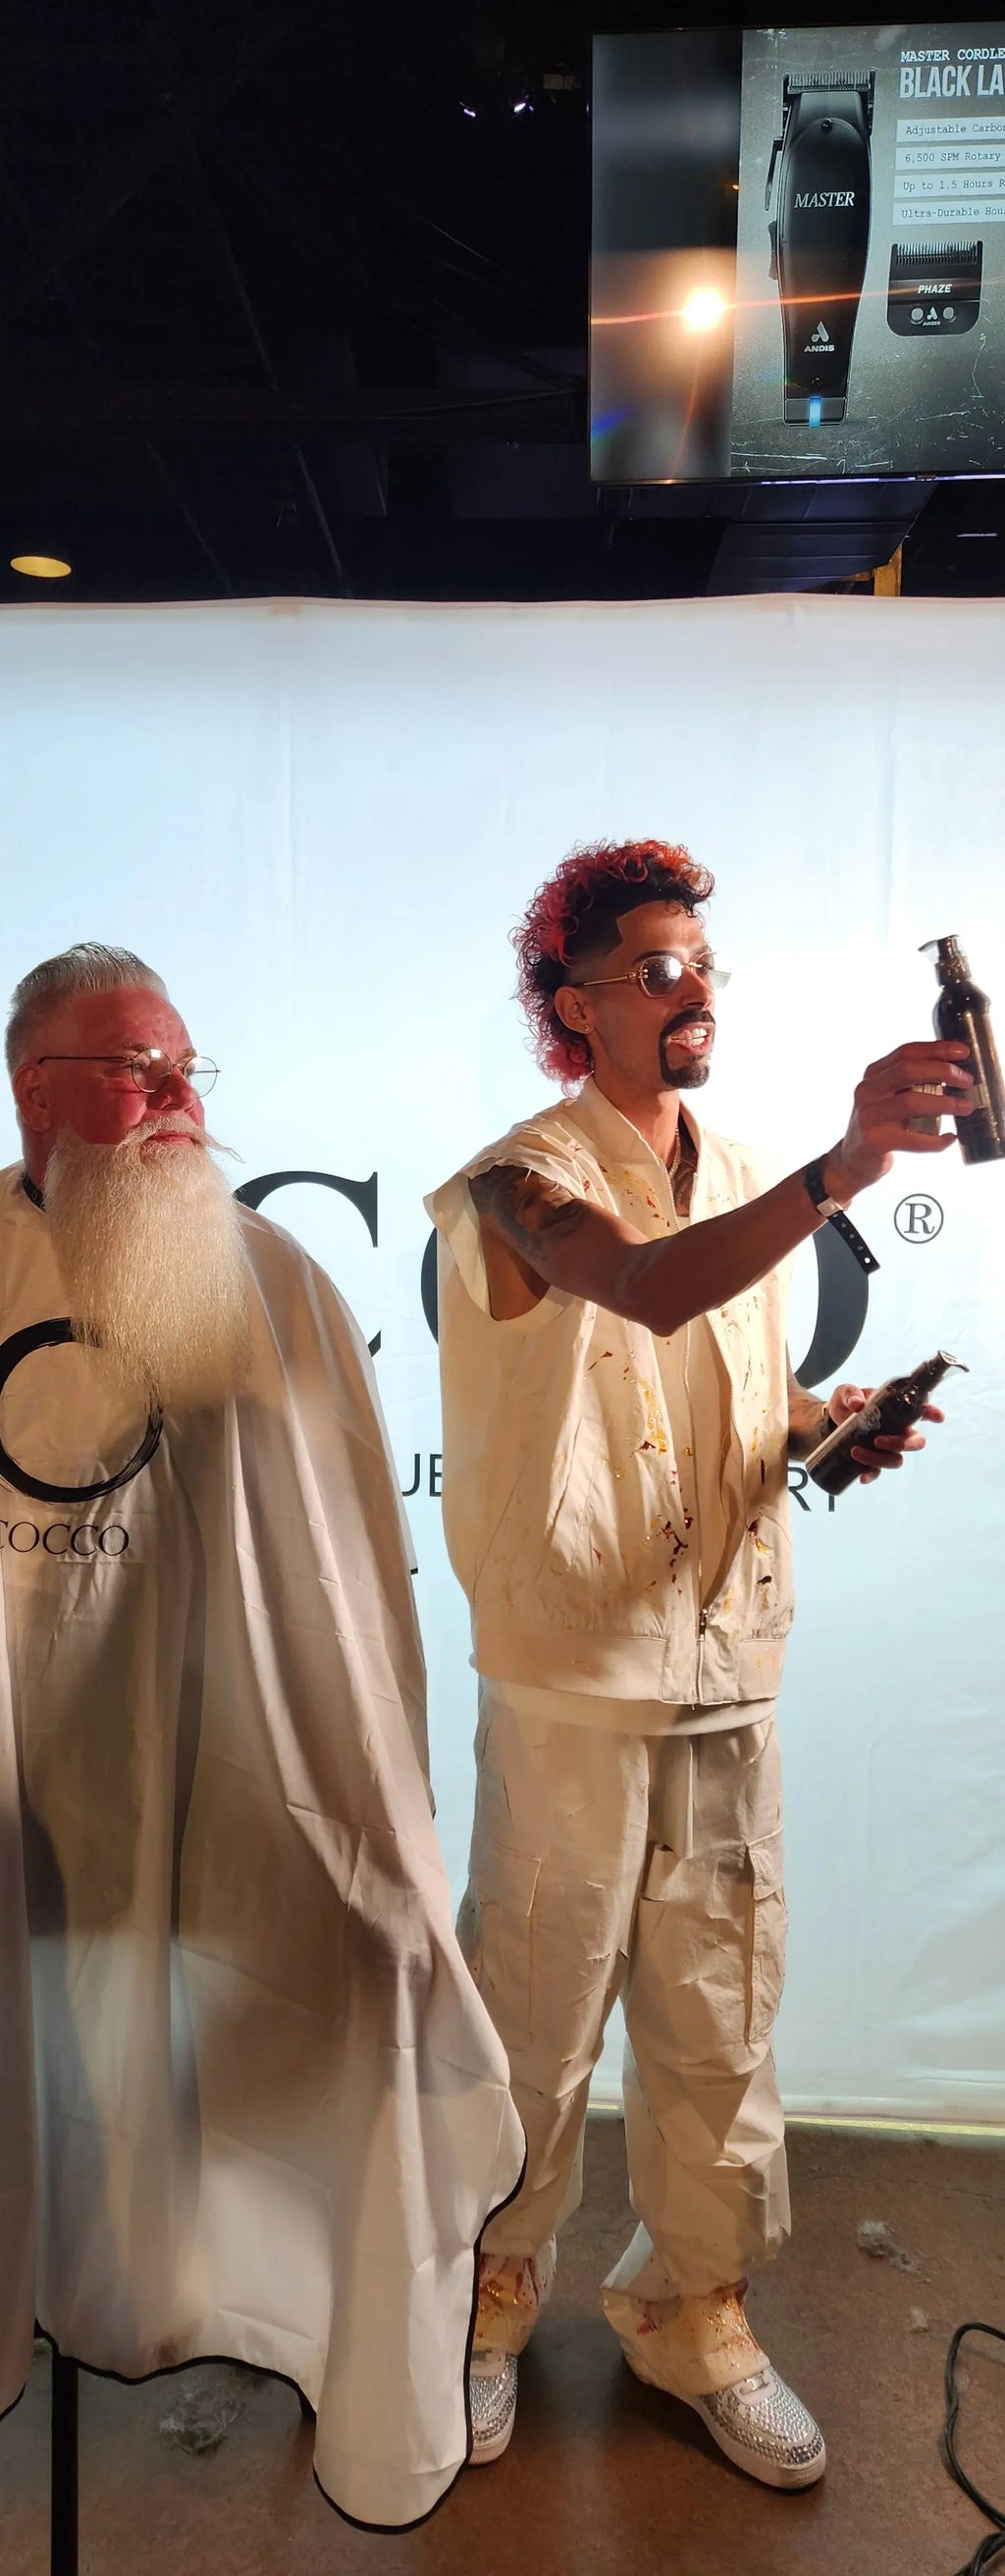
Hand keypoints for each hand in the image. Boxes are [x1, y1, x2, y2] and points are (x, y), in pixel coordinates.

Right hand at [826, 1040, 973, 1199]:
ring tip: (965, 1107)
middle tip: (966, 1081)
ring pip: (912, 1101)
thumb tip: (953, 1075)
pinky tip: (949, 1138)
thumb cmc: (879, 1126)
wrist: (851, 1161)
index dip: (937, 1049)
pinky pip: (914, 1139)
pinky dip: (936, 1140)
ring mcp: (869, 1116)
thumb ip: (910, 1085)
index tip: (962, 1053)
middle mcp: (868, 1091)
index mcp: (873, 1075)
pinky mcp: (875, 1141)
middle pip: (909, 1070)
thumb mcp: (888, 1098)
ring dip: (945, 1103)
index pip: (906, 1052)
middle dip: (943, 1072)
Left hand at [827, 1382, 944, 1484]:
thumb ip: (850, 1394)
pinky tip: (861, 1476)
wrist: (831, 1421)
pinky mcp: (872, 1461)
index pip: (921, 1411)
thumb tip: (858, 1404)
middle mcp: (897, 1431)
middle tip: (878, 1441)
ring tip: (855, 1451)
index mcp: (896, 1410)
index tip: (937, 1417)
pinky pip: (877, 1473)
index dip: (933, 1414)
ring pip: (896, 1460)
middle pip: (915, 1442)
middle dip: (901, 1444)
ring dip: (878, 1459)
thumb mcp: (845, 1393)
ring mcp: (886, 1448)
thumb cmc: (846, 1403)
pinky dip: (870, 1475)